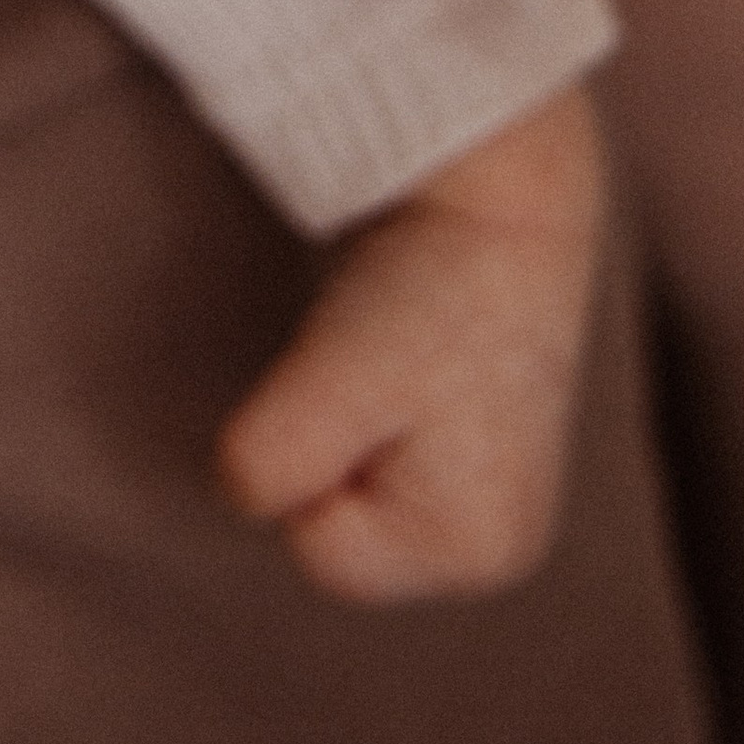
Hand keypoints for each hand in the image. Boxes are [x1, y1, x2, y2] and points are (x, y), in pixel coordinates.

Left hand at [214, 85, 606, 603]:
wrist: (500, 189)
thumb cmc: (428, 283)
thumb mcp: (337, 374)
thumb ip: (271, 458)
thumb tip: (243, 495)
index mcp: (476, 553)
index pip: (317, 547)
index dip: (311, 456)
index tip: (364, 377)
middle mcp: (493, 551)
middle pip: (334, 529)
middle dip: (330, 448)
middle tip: (379, 362)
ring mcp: (489, 504)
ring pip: (346, 490)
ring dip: (347, 420)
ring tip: (397, 353)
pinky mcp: (472, 456)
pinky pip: (373, 454)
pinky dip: (367, 404)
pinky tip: (409, 359)